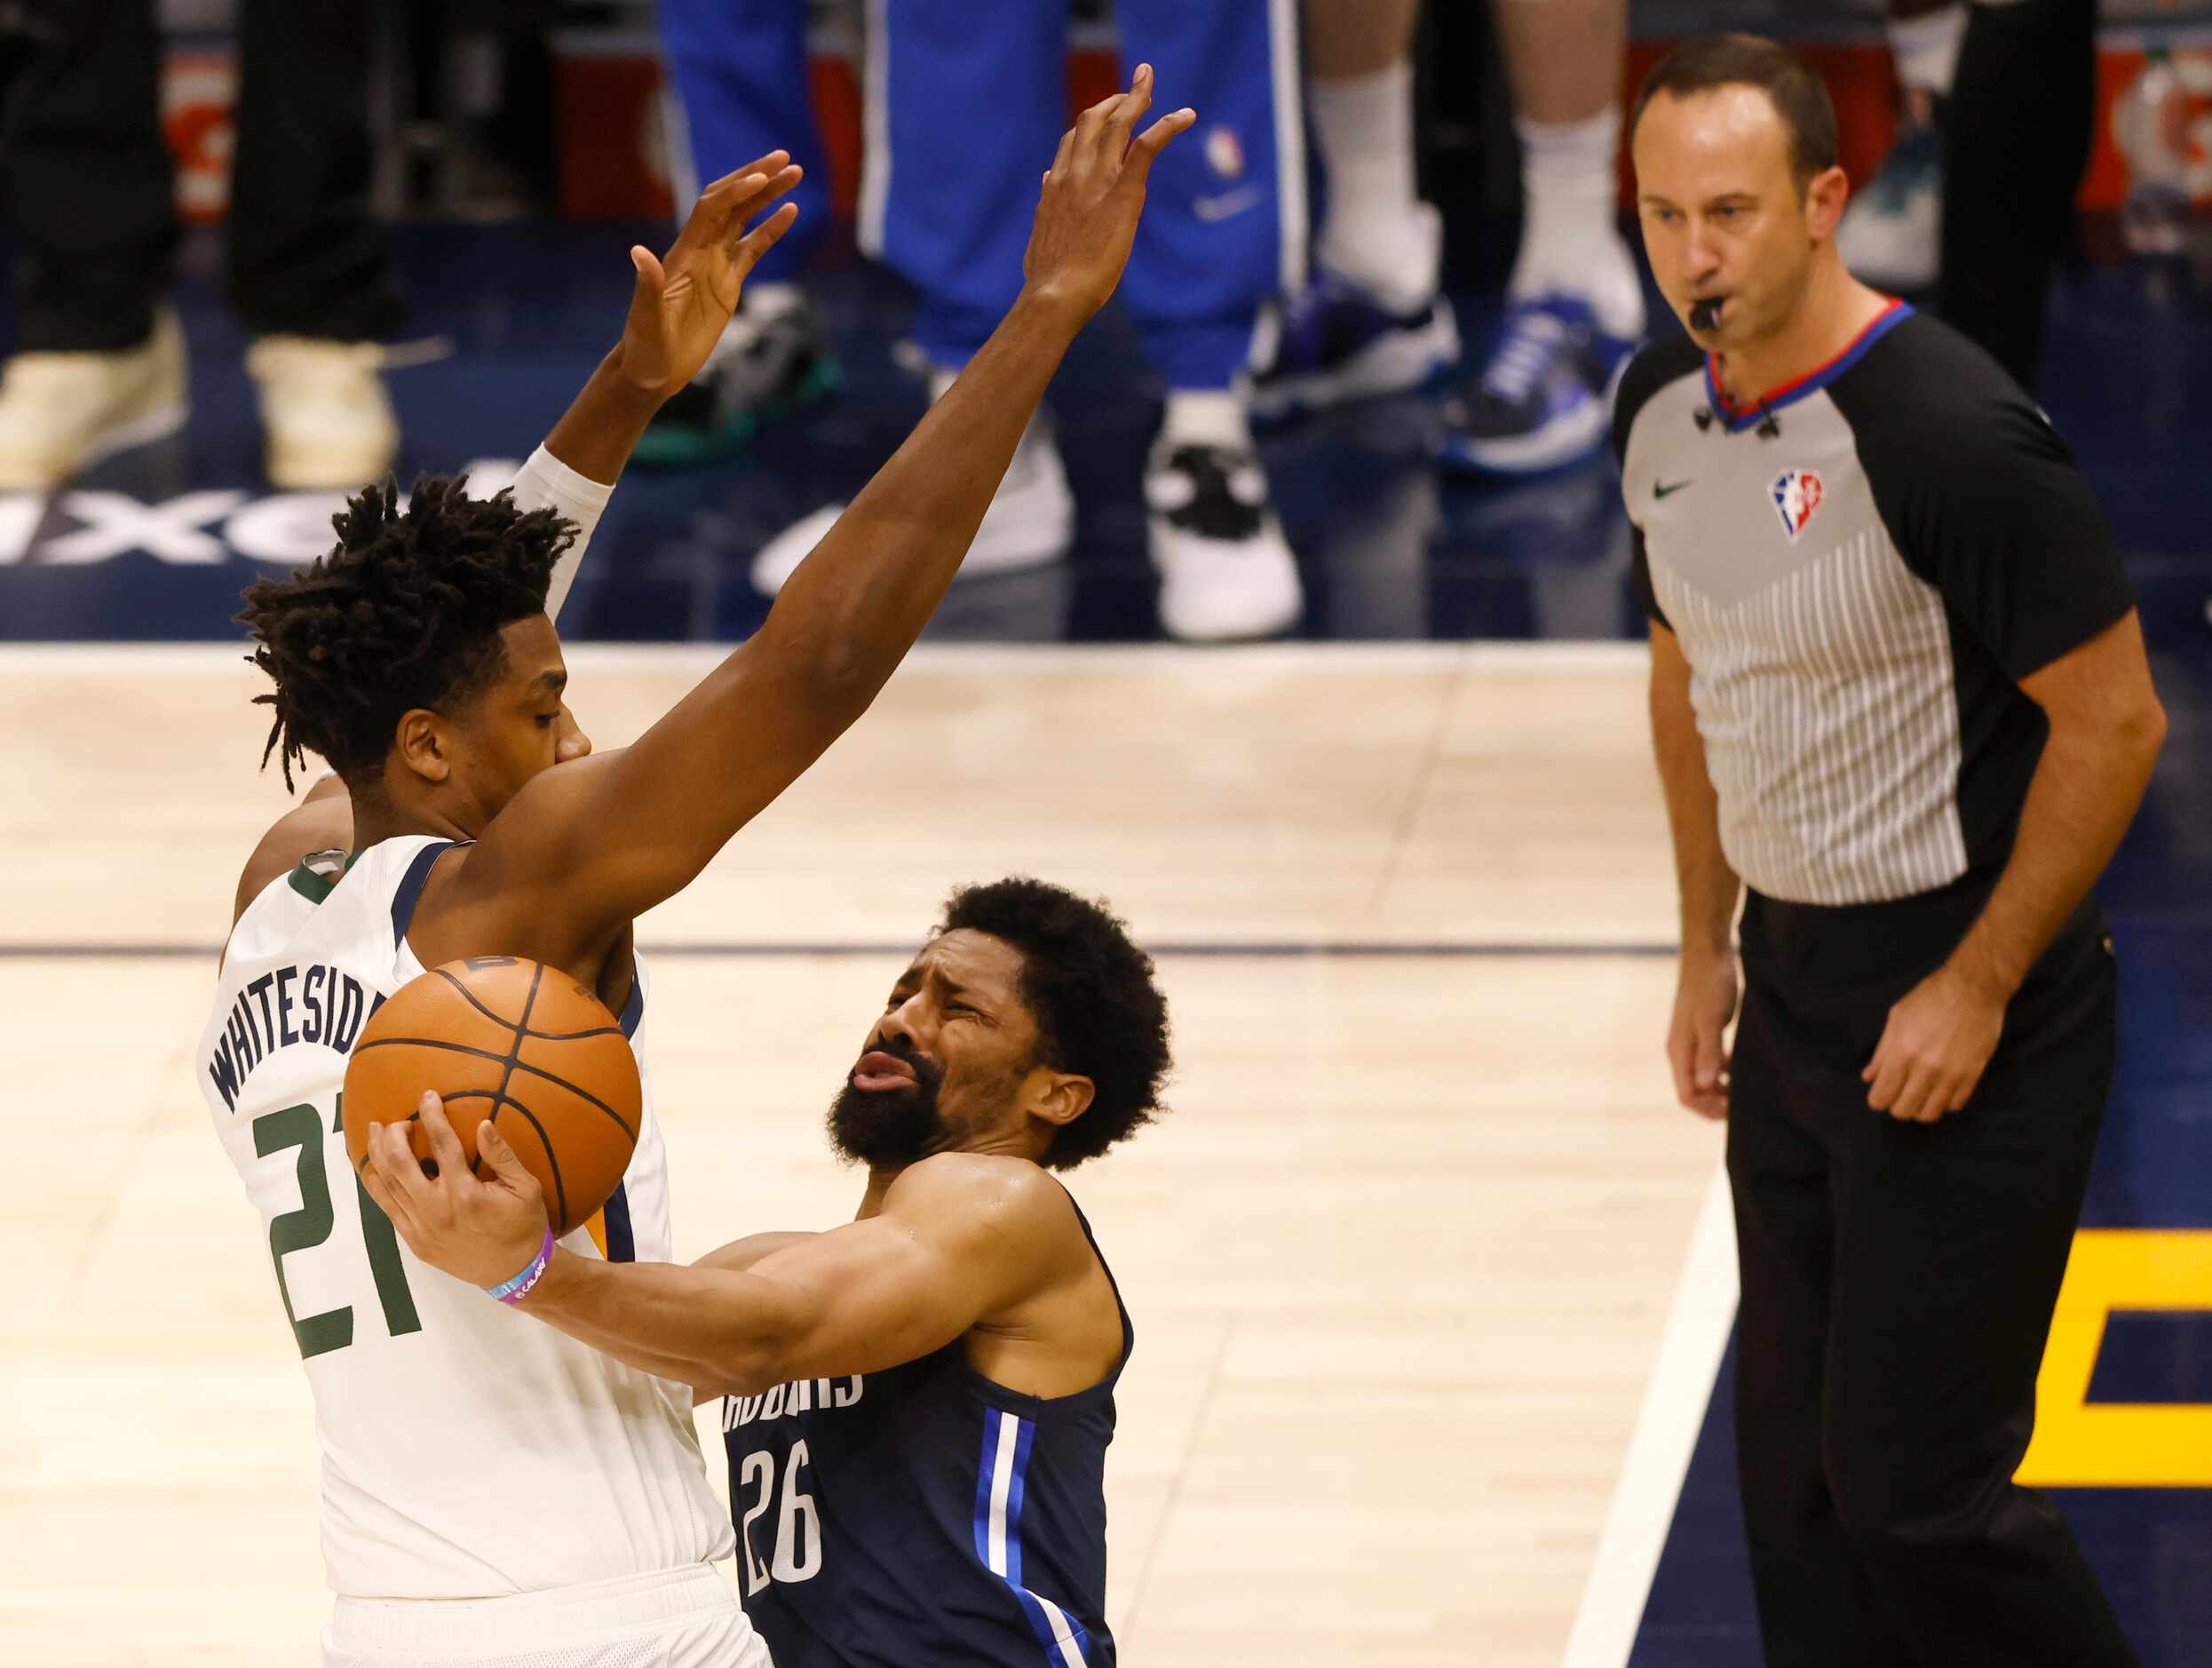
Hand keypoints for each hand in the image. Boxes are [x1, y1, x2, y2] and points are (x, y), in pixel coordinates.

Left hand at [358, 1091, 550, 1288]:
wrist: (515, 1273)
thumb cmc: (524, 1225)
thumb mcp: (526, 1188)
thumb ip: (502, 1155)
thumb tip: (483, 1123)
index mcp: (466, 1192)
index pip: (442, 1143)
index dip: (432, 1115)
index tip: (428, 1095)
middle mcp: (437, 1208)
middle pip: (400, 1161)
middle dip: (394, 1133)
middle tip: (400, 1121)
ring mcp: (422, 1227)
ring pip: (387, 1184)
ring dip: (378, 1154)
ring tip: (376, 1134)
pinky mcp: (415, 1241)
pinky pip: (387, 1209)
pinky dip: (376, 1186)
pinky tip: (373, 1170)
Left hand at [616, 155, 804, 399]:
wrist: (652, 369)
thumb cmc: (645, 347)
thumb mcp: (646, 318)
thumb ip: (646, 285)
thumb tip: (638, 252)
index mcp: (682, 254)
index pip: (712, 210)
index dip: (736, 192)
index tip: (763, 178)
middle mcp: (699, 250)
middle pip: (731, 202)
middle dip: (756, 178)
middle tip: (785, 157)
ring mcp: (715, 264)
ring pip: (744, 218)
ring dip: (768, 194)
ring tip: (795, 173)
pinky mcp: (728, 283)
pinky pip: (753, 248)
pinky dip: (772, 229)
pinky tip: (791, 212)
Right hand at [1020, 64, 1195, 319]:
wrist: (1055, 293)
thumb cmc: (1048, 278)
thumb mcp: (1040, 235)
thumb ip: (1045, 208)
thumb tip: (1046, 186)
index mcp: (1057, 185)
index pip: (1072, 142)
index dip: (1090, 124)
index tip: (1105, 116)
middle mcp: (1074, 172)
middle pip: (1092, 120)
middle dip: (1114, 99)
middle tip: (1134, 88)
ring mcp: (1097, 178)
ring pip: (1118, 123)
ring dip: (1137, 98)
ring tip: (1150, 84)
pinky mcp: (1123, 191)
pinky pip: (1147, 146)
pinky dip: (1169, 126)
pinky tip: (1187, 115)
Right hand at [1667, 951, 1737, 1120]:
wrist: (1708, 953)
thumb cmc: (1709, 984)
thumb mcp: (1711, 1020)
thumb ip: (1708, 1053)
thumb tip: (1706, 1086)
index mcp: (1679, 1050)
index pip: (1687, 1095)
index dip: (1708, 1109)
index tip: (1734, 1110)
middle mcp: (1682, 1050)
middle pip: (1694, 1090)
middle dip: (1715, 1103)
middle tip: (1743, 1105)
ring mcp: (1692, 1041)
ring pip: (1703, 1078)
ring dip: (1721, 1088)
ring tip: (1746, 1088)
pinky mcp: (1703, 1031)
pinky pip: (1711, 1063)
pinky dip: (1725, 1071)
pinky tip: (1742, 1067)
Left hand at [1862, 964, 2005, 1122]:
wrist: (1974, 989)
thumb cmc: (1930, 998)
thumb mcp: (1897, 1018)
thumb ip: (1882, 1052)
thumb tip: (1869, 1077)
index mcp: (1902, 1053)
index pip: (1882, 1097)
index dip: (1877, 1099)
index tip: (1880, 1094)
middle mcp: (1926, 1069)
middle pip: (1904, 1110)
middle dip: (1897, 1106)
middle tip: (1900, 1093)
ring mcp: (1951, 1075)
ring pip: (1930, 1114)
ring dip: (1920, 1108)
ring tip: (1920, 1094)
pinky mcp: (1973, 1075)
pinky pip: (1954, 1105)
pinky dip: (1944, 1102)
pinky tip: (1940, 1089)